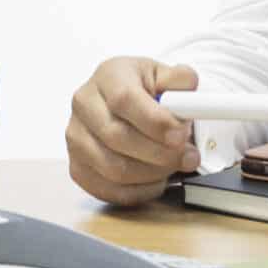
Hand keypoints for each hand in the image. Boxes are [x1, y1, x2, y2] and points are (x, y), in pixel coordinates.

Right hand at [66, 56, 199, 204]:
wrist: (122, 102)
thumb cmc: (143, 89)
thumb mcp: (165, 75)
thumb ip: (180, 79)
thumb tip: (190, 85)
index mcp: (108, 76)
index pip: (124, 99)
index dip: (154, 122)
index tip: (180, 135)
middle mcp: (84, 104)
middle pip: (117, 137)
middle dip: (160, 153)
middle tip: (189, 156)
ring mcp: (76, 137)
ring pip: (113, 168)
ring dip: (153, 173)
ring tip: (175, 166)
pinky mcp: (77, 166)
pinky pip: (108, 189)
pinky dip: (139, 191)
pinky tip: (157, 180)